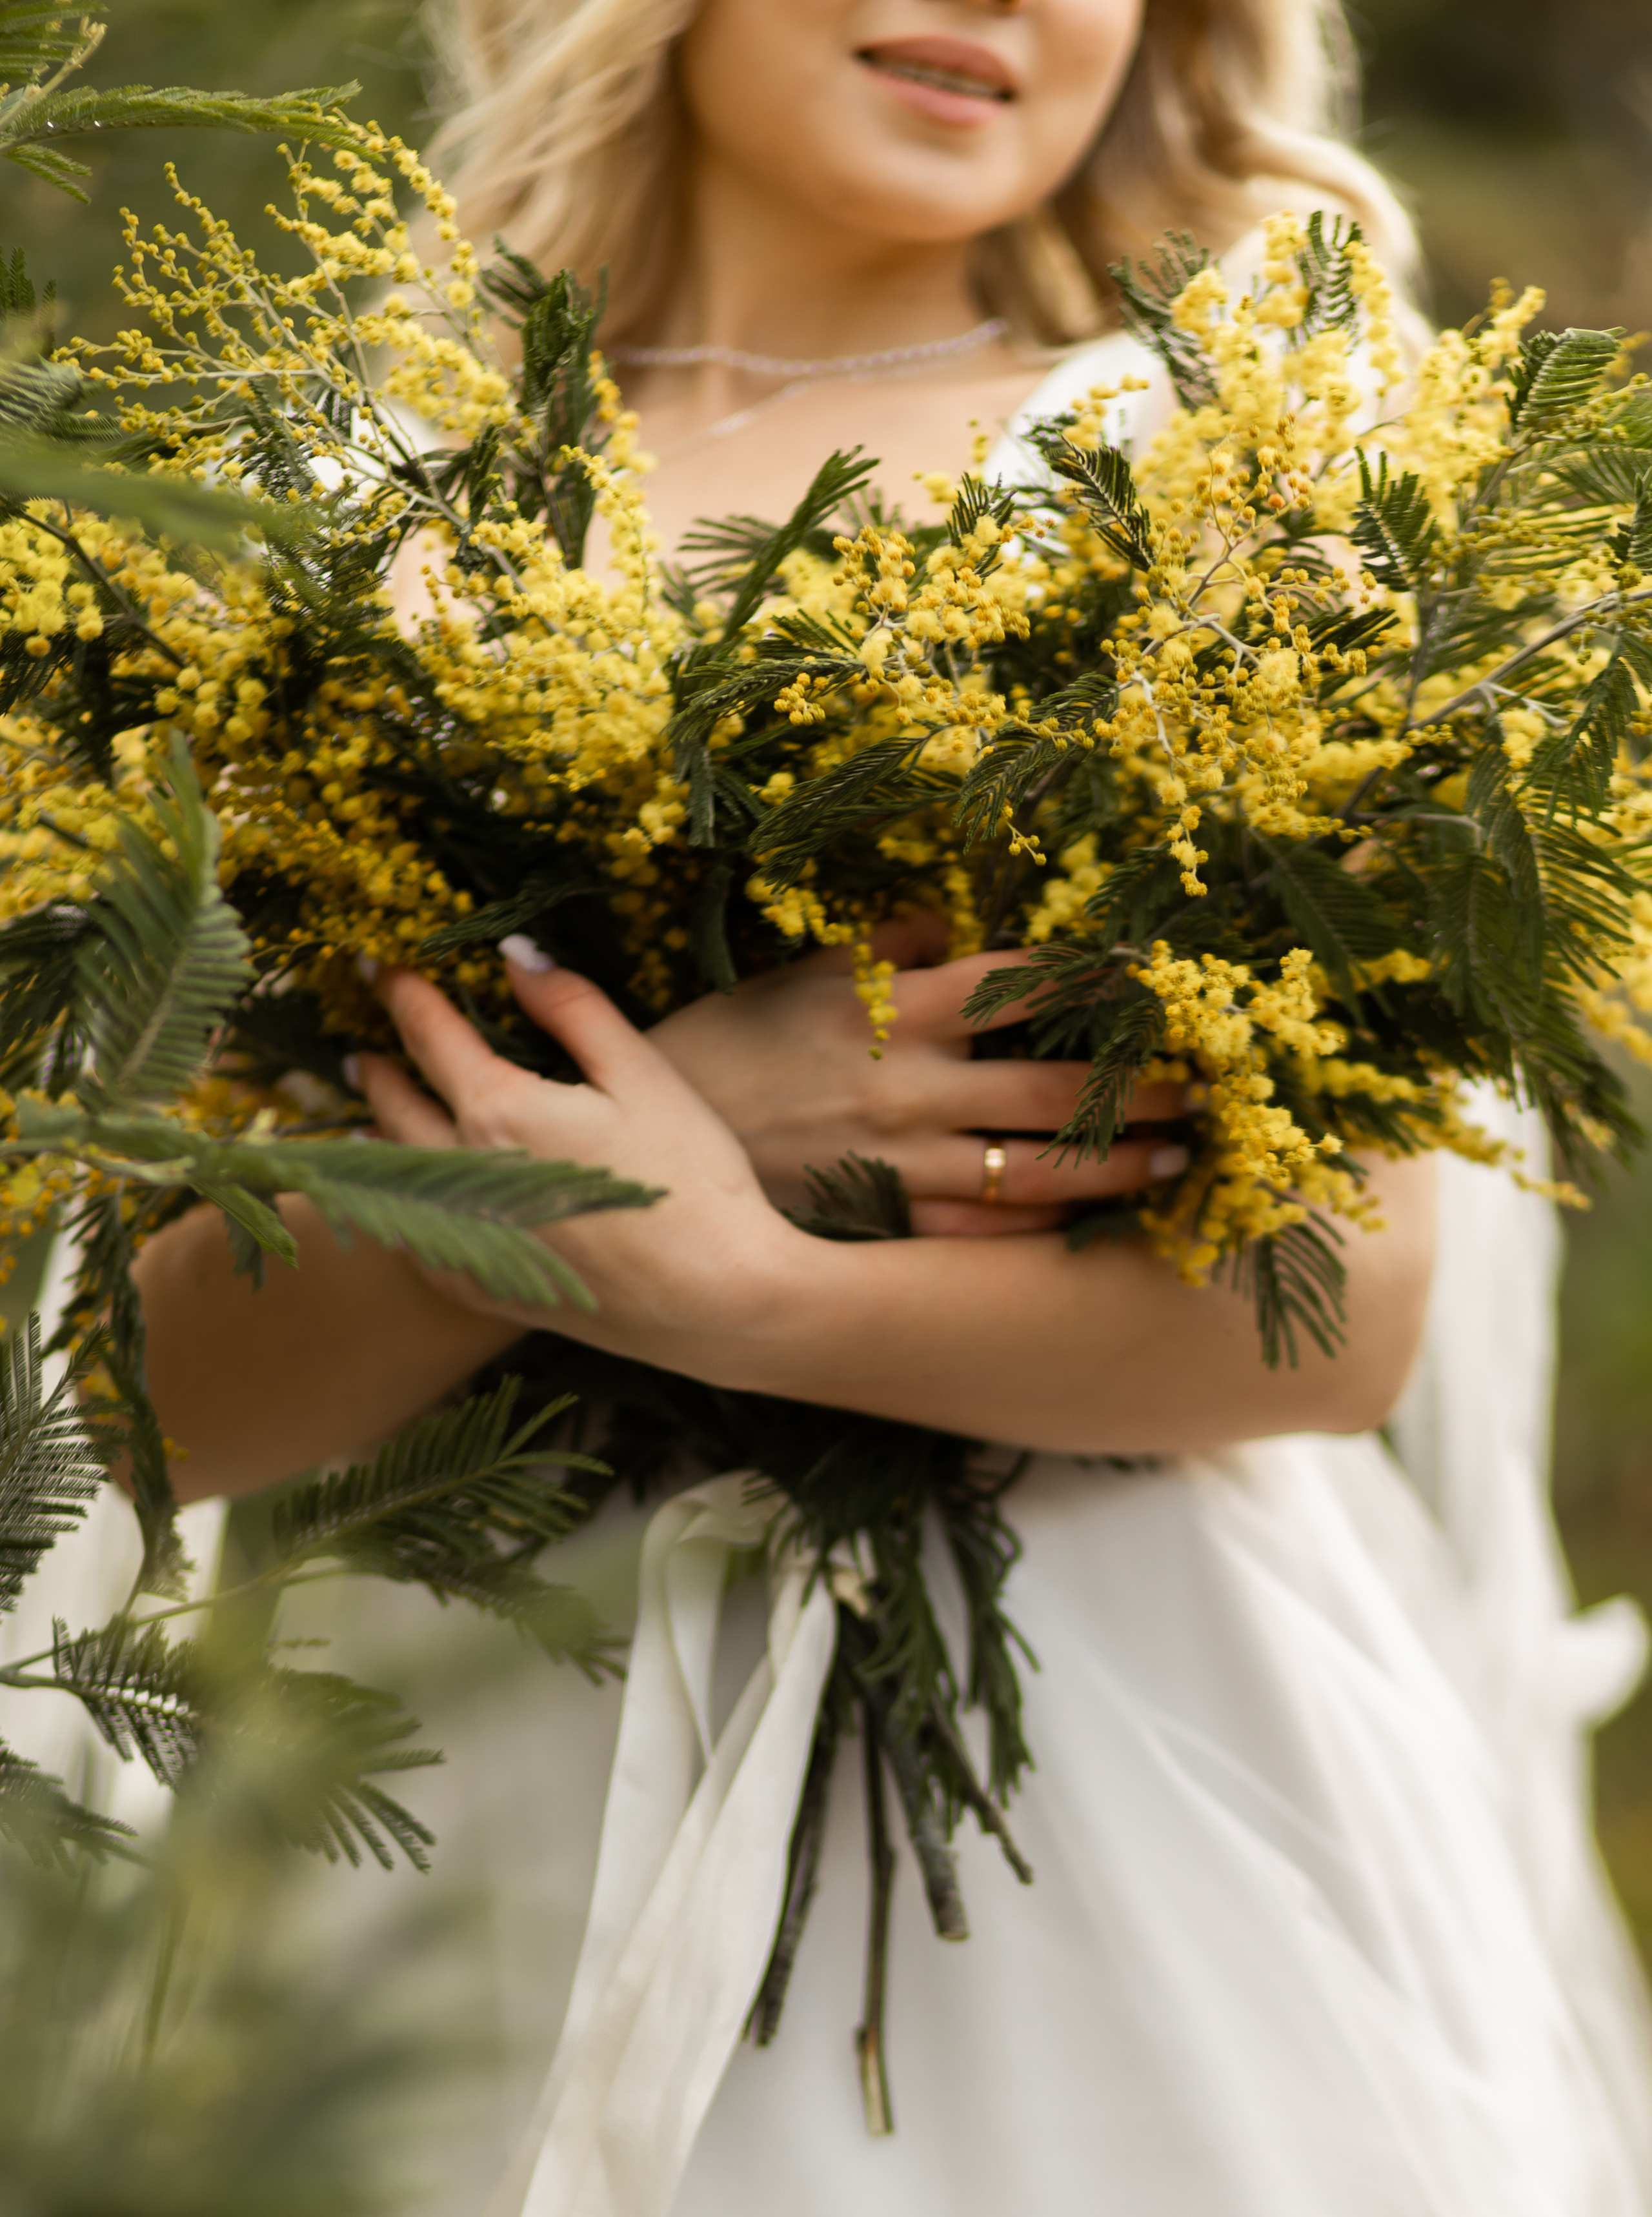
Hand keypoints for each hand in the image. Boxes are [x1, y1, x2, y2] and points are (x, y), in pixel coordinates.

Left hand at [355, 954, 799, 1347]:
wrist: (715, 1299)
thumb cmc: (692, 1180)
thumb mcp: (642, 1073)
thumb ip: (573, 1008)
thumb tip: (514, 955)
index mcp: (501, 1110)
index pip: (431, 1034)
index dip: (401, 993)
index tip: (374, 966)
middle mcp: (465, 1174)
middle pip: (398, 1105)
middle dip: (378, 1067)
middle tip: (358, 1044)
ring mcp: (468, 1236)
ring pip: (395, 1172)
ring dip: (375, 1131)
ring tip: (364, 1108)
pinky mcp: (484, 1288)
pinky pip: (411, 1238)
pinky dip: (393, 1203)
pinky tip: (397, 1194)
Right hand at [648, 913, 1188, 1235]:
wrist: (650, 1146)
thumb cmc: (726, 1049)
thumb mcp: (795, 979)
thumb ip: (877, 954)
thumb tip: (941, 929)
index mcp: (893, 1011)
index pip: (1020, 985)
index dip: (1097, 979)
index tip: (1155, 977)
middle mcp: (910, 1087)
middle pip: (1054, 1089)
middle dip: (1138, 1089)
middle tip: (1199, 1088)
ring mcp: (902, 1161)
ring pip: (1037, 1170)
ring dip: (1117, 1166)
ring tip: (1175, 1161)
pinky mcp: (886, 1219)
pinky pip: (985, 1229)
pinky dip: (1045, 1224)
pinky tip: (1091, 1219)